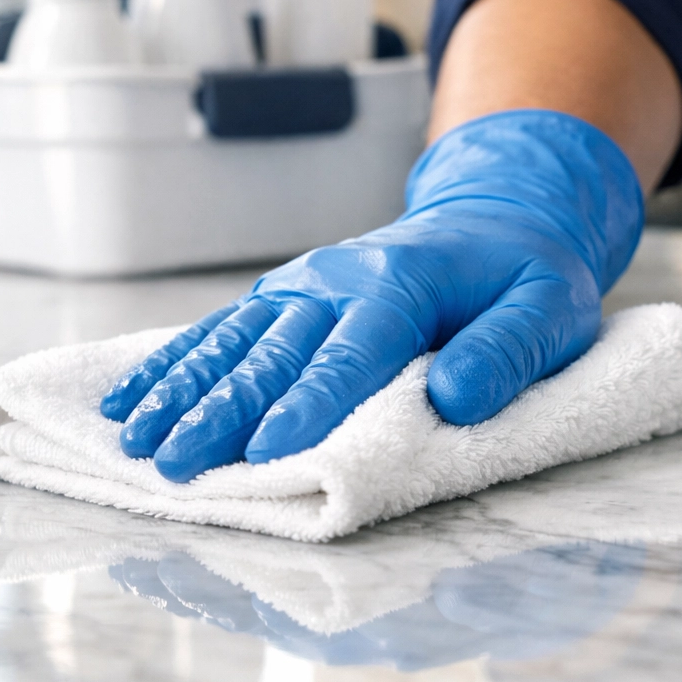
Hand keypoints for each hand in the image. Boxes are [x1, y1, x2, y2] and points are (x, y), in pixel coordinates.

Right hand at [100, 111, 643, 481]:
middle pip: (275, 351)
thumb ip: (507, 352)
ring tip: (134, 437)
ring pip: (234, 340)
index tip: (270, 452)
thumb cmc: (523, 276)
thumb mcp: (549, 309)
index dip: (312, 402)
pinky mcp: (287, 296)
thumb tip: (455, 400)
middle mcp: (339, 280)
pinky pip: (225, 329)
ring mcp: (305, 286)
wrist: (495, 218)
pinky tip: (132, 395)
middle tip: (176, 463)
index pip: (353, 352)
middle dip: (222, 410)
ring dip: (183, 389)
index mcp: (403, 285)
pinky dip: (177, 362)